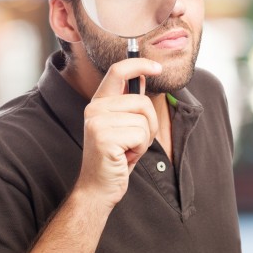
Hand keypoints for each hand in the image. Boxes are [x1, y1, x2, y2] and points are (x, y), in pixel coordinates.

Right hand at [74, 58, 162, 209]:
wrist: (98, 188)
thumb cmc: (115, 157)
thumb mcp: (124, 125)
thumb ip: (130, 103)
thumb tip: (143, 77)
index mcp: (99, 102)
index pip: (117, 71)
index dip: (139, 64)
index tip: (158, 67)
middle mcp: (94, 108)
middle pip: (142, 102)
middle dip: (149, 125)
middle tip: (134, 142)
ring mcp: (97, 122)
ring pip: (144, 120)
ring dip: (144, 139)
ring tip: (128, 150)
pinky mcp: (104, 137)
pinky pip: (141, 135)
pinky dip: (140, 149)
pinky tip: (125, 157)